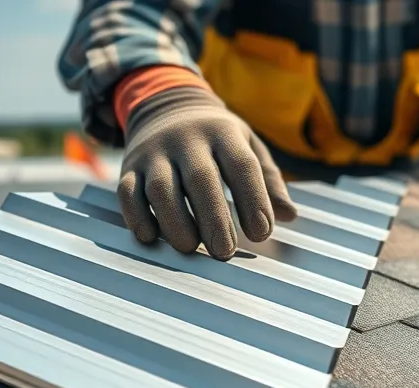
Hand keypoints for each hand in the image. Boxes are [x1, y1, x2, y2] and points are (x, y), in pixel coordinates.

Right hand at [118, 87, 296, 259]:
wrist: (166, 104)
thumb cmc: (218, 139)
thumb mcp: (249, 145)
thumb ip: (269, 180)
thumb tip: (290, 215)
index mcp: (223, 133)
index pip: (241, 165)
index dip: (253, 200)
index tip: (262, 233)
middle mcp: (187, 140)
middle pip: (201, 180)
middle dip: (214, 219)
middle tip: (225, 252)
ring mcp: (155, 153)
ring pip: (162, 188)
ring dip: (176, 222)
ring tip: (191, 247)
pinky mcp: (130, 167)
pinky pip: (128, 193)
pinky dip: (137, 217)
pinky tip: (151, 238)